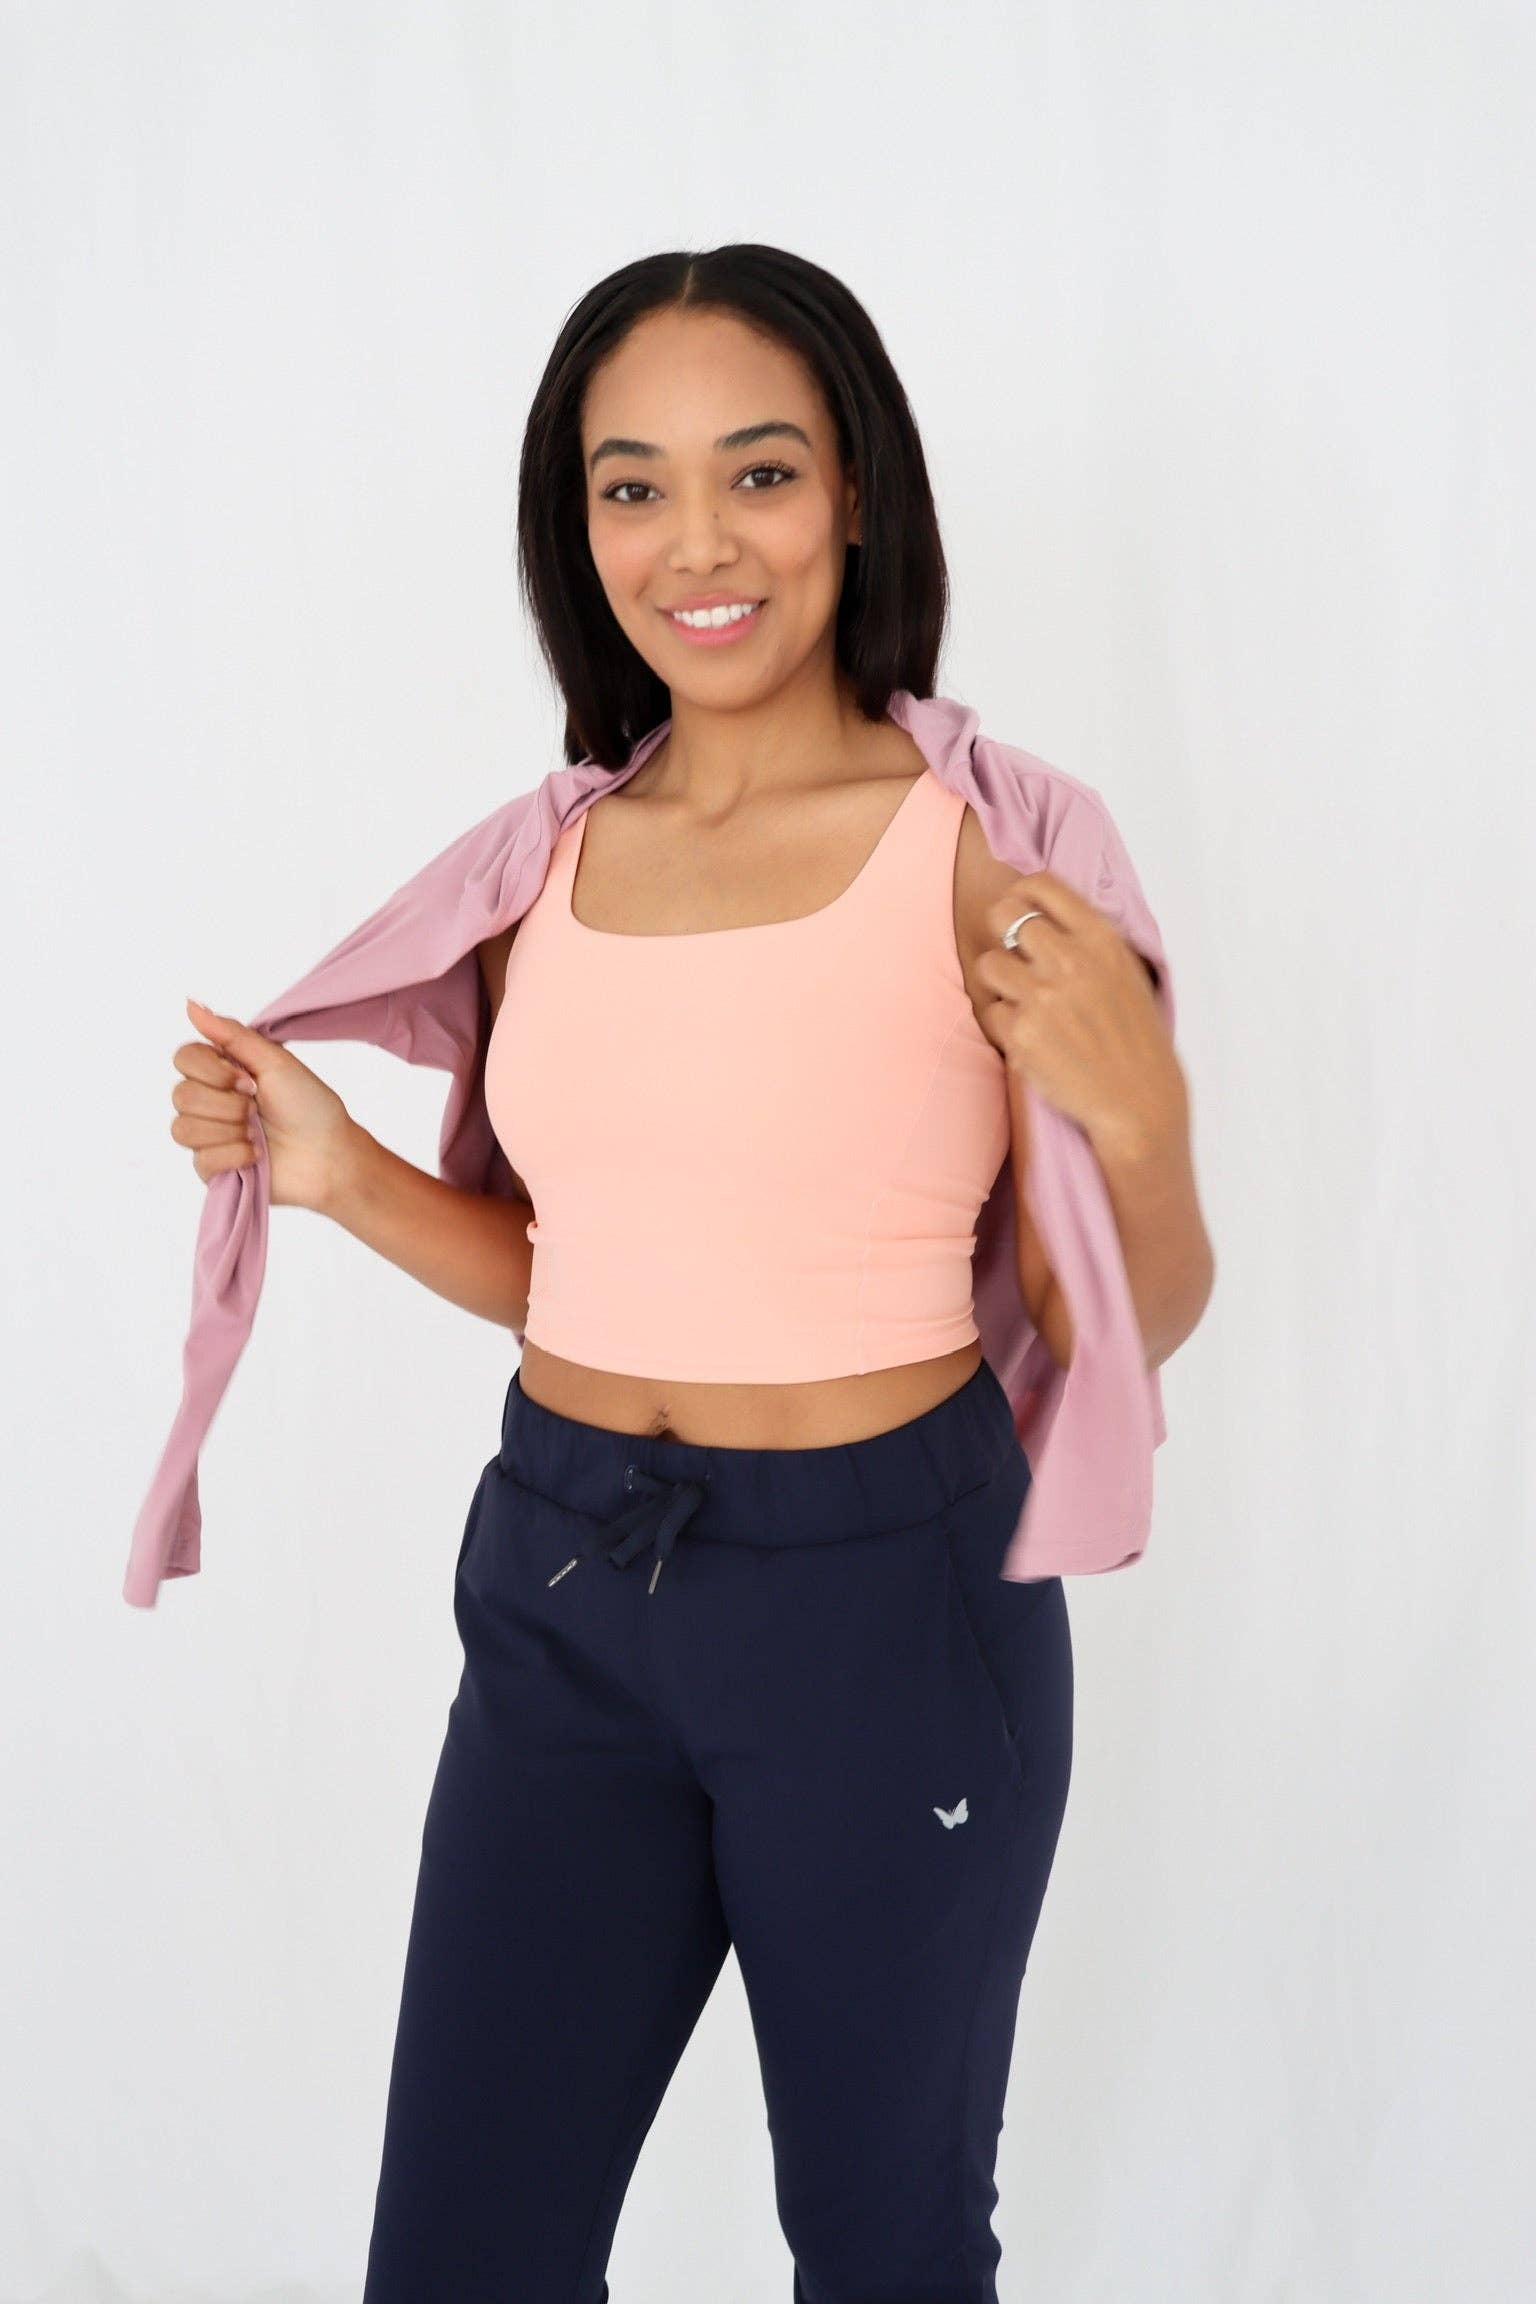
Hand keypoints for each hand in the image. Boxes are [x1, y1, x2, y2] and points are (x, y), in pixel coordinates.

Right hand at [173, 998, 355, 1210]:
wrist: (329, 1154)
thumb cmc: (309, 1106)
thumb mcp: (275, 1061)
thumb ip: (231, 1034)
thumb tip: (190, 1004)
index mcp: (221, 1070)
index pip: (183, 1058)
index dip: (212, 1071)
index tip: (249, 1080)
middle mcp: (209, 1100)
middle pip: (181, 1095)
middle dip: (227, 1104)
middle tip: (258, 1107)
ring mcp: (208, 1135)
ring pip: (183, 1128)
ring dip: (230, 1129)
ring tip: (259, 1134)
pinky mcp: (212, 1168)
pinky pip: (200, 1159)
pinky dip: (235, 1155)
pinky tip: (257, 1154)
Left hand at [972, 871, 1183, 1154]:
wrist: (1139, 1096)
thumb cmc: (1134, 1036)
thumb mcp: (1125, 970)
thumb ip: (1087, 939)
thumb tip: (1040, 911)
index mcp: (1100, 939)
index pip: (1041, 885)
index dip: (1022, 894)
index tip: (1021, 910)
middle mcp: (1070, 961)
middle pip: (1004, 914)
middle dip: (1001, 933)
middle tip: (1013, 955)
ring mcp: (1043, 997)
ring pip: (989, 964)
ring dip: (1000, 982)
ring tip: (1025, 1002)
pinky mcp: (1021, 1033)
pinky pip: (991, 1011)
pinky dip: (1005, 1024)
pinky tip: (1032, 1037)